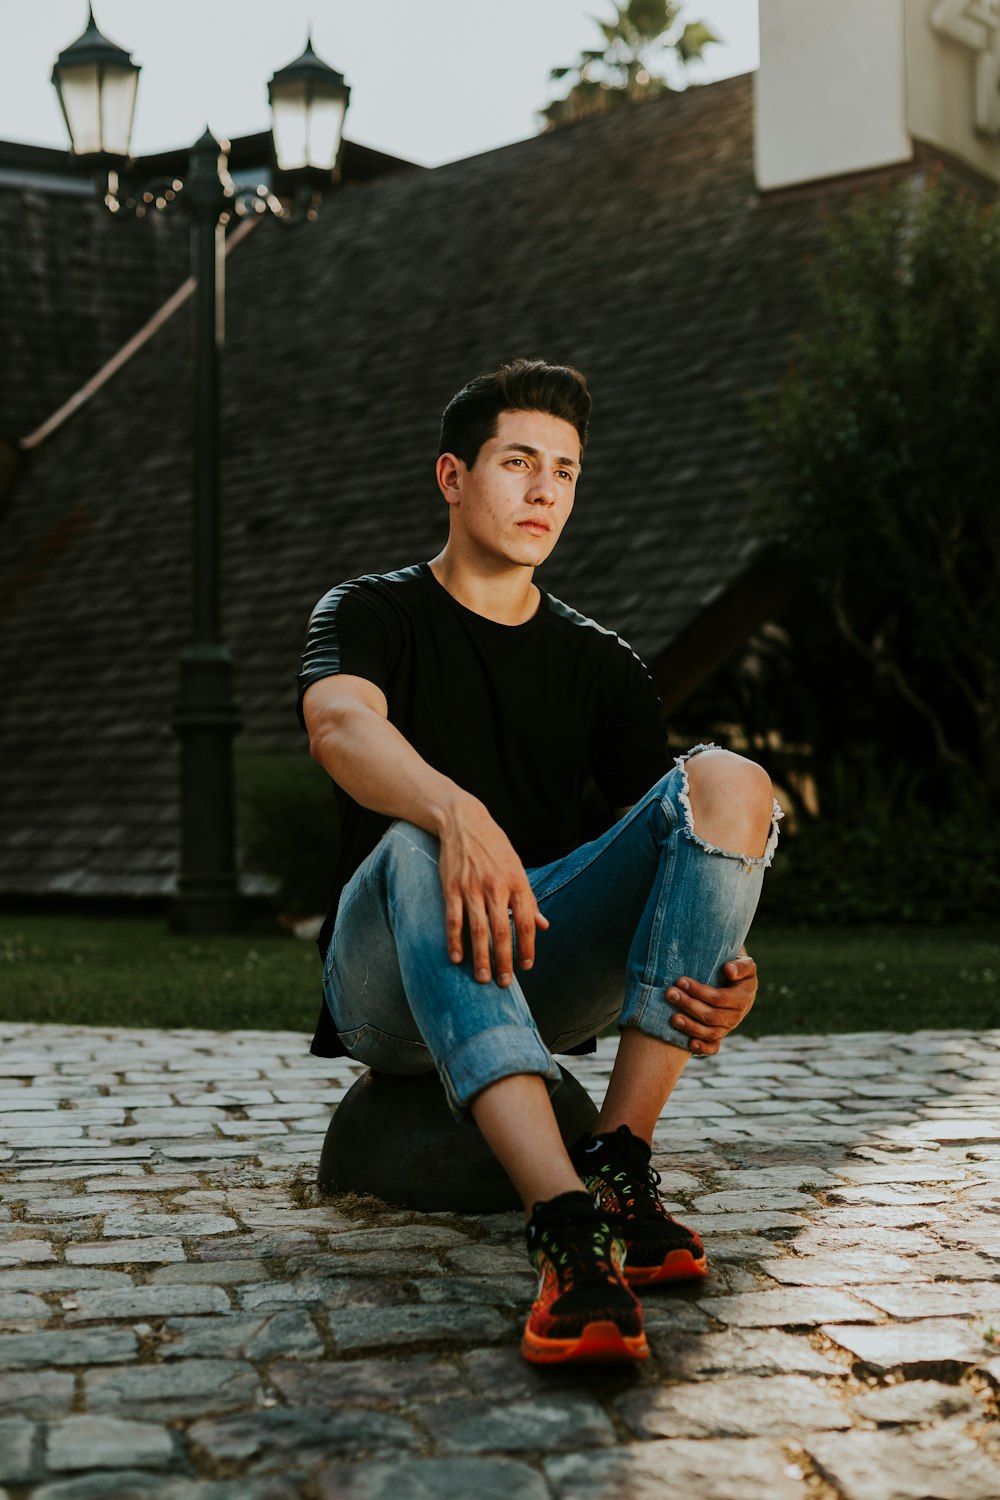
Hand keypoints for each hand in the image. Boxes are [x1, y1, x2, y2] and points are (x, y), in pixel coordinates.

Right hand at [436, 793, 548, 986]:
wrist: (464, 821)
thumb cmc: (495, 847)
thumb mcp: (517, 868)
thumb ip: (529, 899)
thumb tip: (544, 926)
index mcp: (517, 882)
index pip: (526, 921)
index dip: (527, 947)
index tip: (526, 967)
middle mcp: (496, 886)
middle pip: (503, 930)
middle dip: (505, 960)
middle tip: (505, 983)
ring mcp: (472, 887)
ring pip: (478, 929)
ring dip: (481, 957)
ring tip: (483, 978)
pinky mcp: (452, 887)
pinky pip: (453, 919)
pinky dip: (454, 941)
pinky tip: (456, 958)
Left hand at [666, 950, 757, 1056]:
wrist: (735, 979)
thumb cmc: (735, 966)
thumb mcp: (744, 961)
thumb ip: (740, 965)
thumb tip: (729, 970)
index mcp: (743, 997)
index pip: (718, 998)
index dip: (699, 991)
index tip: (680, 980)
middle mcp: (736, 1015)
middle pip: (711, 1016)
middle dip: (689, 1005)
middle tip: (670, 994)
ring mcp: (728, 1027)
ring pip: (710, 1032)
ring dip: (690, 1026)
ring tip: (673, 1018)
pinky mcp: (719, 1035)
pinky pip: (713, 1047)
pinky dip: (702, 1048)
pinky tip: (689, 1044)